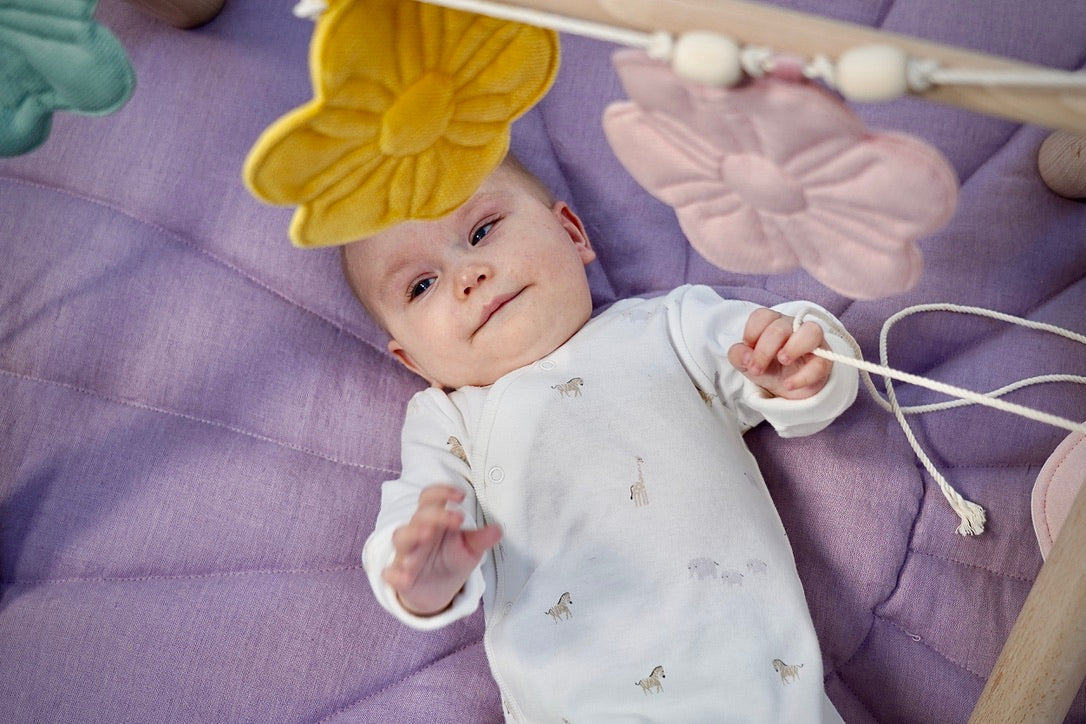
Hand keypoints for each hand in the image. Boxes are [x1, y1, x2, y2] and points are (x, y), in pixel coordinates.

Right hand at [383, 484, 501, 616]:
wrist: (436, 590)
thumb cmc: (450, 559)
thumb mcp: (470, 549)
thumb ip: (481, 539)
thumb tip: (498, 530)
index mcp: (434, 520)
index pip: (430, 498)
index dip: (442, 491)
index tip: (462, 495)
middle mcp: (418, 532)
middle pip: (419, 516)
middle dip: (434, 514)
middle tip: (455, 518)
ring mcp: (407, 553)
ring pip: (401, 538)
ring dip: (412, 535)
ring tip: (426, 536)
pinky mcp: (399, 576)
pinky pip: (390, 573)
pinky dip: (394, 574)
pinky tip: (404, 577)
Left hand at [727, 308, 832, 399]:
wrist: (790, 386)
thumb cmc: (769, 367)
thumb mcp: (748, 364)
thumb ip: (738, 356)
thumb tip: (746, 355)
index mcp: (773, 323)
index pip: (762, 316)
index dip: (751, 333)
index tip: (747, 354)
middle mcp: (794, 326)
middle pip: (780, 327)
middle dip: (764, 351)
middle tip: (756, 369)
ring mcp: (812, 341)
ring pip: (811, 331)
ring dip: (793, 348)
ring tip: (782, 362)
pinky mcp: (825, 359)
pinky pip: (820, 363)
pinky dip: (803, 376)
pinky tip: (789, 385)